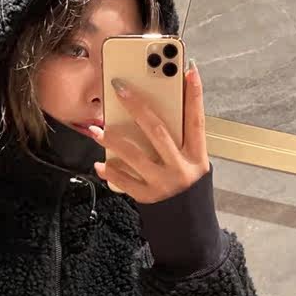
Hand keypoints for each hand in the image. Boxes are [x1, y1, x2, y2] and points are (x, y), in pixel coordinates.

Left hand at [87, 60, 209, 203]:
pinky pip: (125, 181)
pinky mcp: (149, 198)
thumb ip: (180, 140)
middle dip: (137, 107)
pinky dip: (111, 171)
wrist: (187, 225)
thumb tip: (157, 108)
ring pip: (135, 156)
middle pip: (158, 131)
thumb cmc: (186, 186)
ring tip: (98, 129)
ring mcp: (164, 184)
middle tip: (120, 89)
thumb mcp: (192, 163)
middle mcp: (182, 169)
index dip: (194, 95)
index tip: (188, 70)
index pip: (196, 120)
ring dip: (114, 140)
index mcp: (197, 156)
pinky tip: (100, 162)